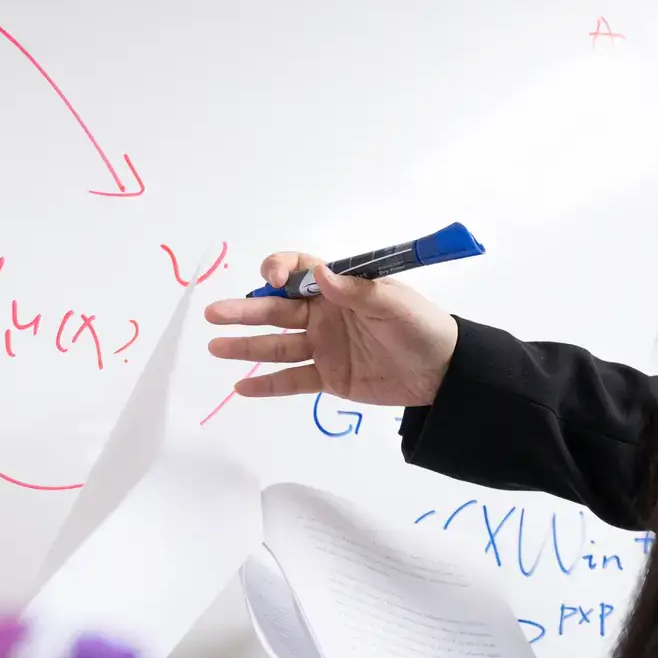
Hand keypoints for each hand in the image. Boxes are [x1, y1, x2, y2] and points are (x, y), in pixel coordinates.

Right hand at [204, 252, 459, 403]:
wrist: (444, 373)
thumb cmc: (421, 328)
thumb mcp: (393, 303)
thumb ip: (354, 291)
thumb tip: (316, 274)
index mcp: (338, 290)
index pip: (298, 272)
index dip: (280, 270)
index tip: (271, 280)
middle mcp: (323, 316)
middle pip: (276, 310)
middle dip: (244, 310)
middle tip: (214, 313)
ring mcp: (323, 348)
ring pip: (276, 345)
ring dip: (245, 345)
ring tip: (214, 347)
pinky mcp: (328, 378)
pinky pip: (291, 380)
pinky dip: (267, 384)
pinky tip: (241, 386)